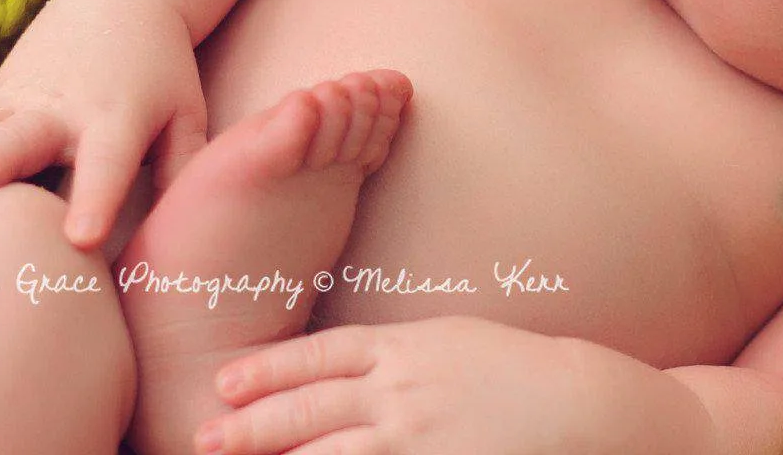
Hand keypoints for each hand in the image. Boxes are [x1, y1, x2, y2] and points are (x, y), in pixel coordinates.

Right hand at [0, 0, 208, 250]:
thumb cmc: (162, 71)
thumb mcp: (186, 113)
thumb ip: (183, 168)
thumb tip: (186, 232)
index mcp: (118, 117)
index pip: (105, 164)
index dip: (93, 198)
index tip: (79, 238)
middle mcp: (62, 108)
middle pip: (15, 143)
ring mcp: (21, 98)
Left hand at [197, 316, 598, 454]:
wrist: (578, 403)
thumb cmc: (518, 369)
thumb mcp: (452, 339)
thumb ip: (398, 353)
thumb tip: (349, 367)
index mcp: (406, 346)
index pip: (322, 355)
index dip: (269, 370)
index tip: (226, 383)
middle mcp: (402, 390)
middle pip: (311, 406)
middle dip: (253, 423)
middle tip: (204, 435)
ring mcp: (415, 437)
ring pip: (328, 451)